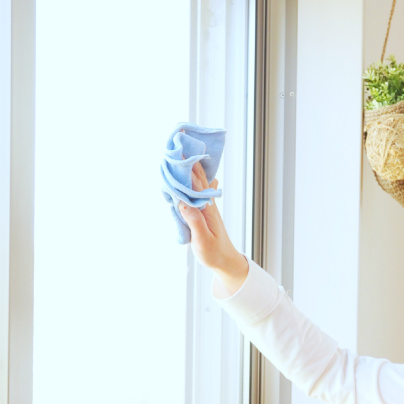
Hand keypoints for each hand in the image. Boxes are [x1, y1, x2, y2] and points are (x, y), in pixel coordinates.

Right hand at [179, 162, 248, 295]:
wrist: (225, 260)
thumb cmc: (213, 253)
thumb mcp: (202, 240)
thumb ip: (194, 221)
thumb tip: (183, 201)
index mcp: (205, 208)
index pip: (193, 183)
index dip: (185, 167)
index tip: (177, 152)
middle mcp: (206, 203)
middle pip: (196, 177)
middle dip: (188, 160)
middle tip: (179, 142)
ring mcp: (206, 205)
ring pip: (198, 180)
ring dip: (191, 166)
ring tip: (185, 150)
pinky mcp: (204, 209)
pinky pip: (198, 188)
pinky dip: (195, 177)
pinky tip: (198, 170)